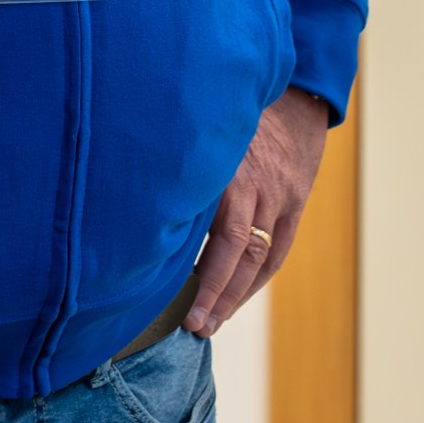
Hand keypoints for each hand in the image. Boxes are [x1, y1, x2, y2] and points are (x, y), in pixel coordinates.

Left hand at [184, 85, 330, 335]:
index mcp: (226, 169)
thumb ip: (173, 159)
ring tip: (211, 322)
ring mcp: (280, 198)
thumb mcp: (196, 125)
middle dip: (217, 294)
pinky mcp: (295, 204)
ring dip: (236, 295)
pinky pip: (278, 251)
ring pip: (260, 258)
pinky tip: (237, 297)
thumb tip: (128, 194)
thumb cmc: (227, 109)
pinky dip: (257, 278)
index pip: (220, 235)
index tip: (179, 301)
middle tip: (194, 326)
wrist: (290, 95)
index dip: (205, 274)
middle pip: (239, 254)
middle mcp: (256, 187)